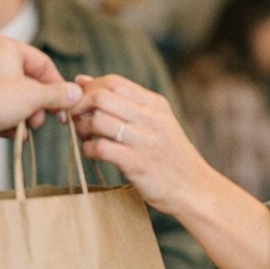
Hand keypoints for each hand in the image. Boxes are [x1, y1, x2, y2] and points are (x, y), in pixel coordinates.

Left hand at [0, 34, 79, 154]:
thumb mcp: (33, 96)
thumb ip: (58, 94)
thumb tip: (76, 93)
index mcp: (3, 46)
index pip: (42, 63)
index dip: (57, 86)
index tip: (67, 106)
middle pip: (27, 82)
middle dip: (37, 105)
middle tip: (41, 120)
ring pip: (12, 98)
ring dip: (23, 116)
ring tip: (24, 128)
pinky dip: (6, 121)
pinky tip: (9, 133)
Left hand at [69, 73, 211, 217]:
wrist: (194, 188)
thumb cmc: (168, 155)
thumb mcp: (155, 121)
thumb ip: (122, 102)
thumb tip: (82, 80)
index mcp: (155, 104)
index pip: (113, 82)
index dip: (88, 89)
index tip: (80, 103)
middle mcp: (151, 118)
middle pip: (101, 97)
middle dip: (79, 106)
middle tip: (74, 119)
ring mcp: (145, 141)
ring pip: (98, 120)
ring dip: (82, 129)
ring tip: (84, 137)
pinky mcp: (137, 164)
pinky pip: (101, 148)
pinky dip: (88, 149)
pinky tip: (92, 153)